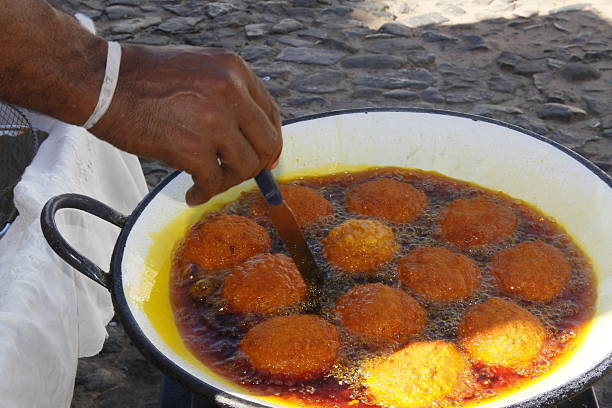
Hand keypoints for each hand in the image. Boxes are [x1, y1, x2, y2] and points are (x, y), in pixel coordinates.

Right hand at [90, 44, 281, 205]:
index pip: (271, 114)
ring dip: (228, 181)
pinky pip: (214, 183)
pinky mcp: (193, 149)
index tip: (263, 156)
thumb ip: (227, 94)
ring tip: (209, 182)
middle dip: (257, 165)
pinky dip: (204, 193)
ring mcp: (214, 121)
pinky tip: (192, 192)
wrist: (103, 82)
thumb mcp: (199, 69)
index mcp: (235, 70)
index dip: (269, 141)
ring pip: (246, 166)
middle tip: (239, 175)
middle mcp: (231, 93)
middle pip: (267, 143)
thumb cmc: (144, 77)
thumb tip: (248, 132)